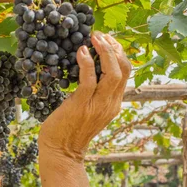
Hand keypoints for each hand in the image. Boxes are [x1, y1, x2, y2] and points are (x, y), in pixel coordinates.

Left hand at [38, 32, 130, 161]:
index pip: (126, 72)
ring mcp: (98, 105)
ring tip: (94, 38)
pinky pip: (89, 80)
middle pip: (124, 69)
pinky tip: (81, 52)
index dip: (118, 53)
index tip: (107, 41)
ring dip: (104, 51)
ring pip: (112, 73)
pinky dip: (86, 63)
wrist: (61, 152)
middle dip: (114, 48)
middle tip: (100, 35)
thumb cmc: (70, 129)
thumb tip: (89, 71)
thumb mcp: (89, 110)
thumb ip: (94, 94)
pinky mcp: (82, 105)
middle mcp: (111, 103)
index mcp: (114, 103)